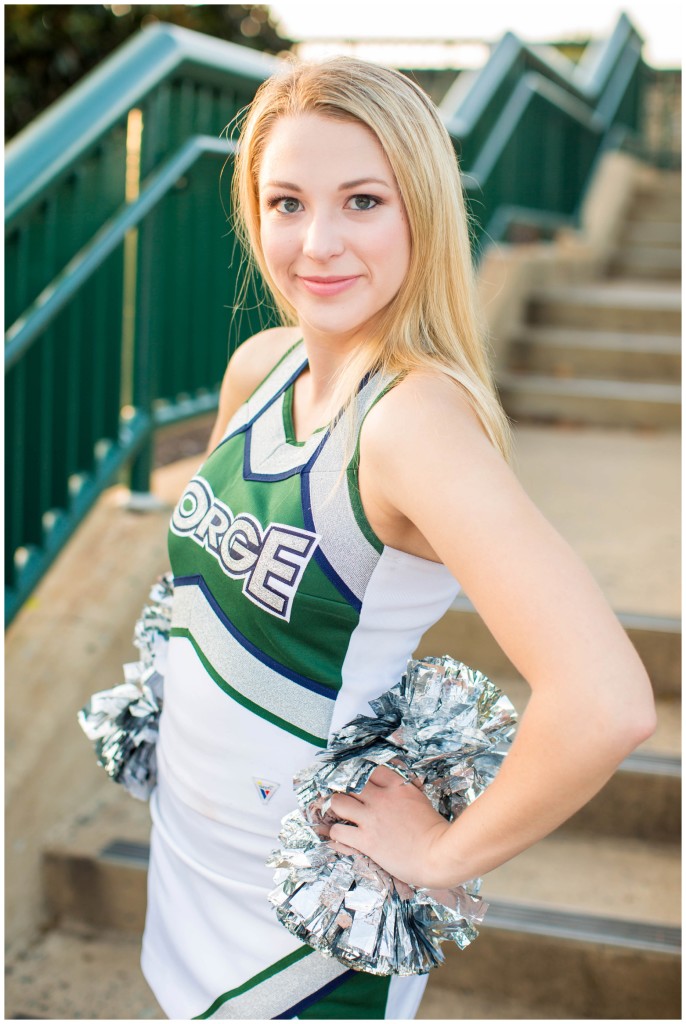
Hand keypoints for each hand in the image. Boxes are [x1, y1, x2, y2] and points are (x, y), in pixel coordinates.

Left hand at [327, 765, 455, 888]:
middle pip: (350, 783)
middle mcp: (382, 798)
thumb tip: (401, 796)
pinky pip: (338, 831)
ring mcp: (372, 819)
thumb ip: (406, 795)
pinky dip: (337, 834)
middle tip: (346, 798)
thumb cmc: (437, 833)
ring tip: (340, 815)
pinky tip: (341, 836)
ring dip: (337, 808)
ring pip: (338, 802)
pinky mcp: (366, 840)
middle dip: (346, 790)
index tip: (361, 784)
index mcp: (398, 787)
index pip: (372, 770)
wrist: (439, 855)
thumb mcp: (422, 802)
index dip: (364, 777)